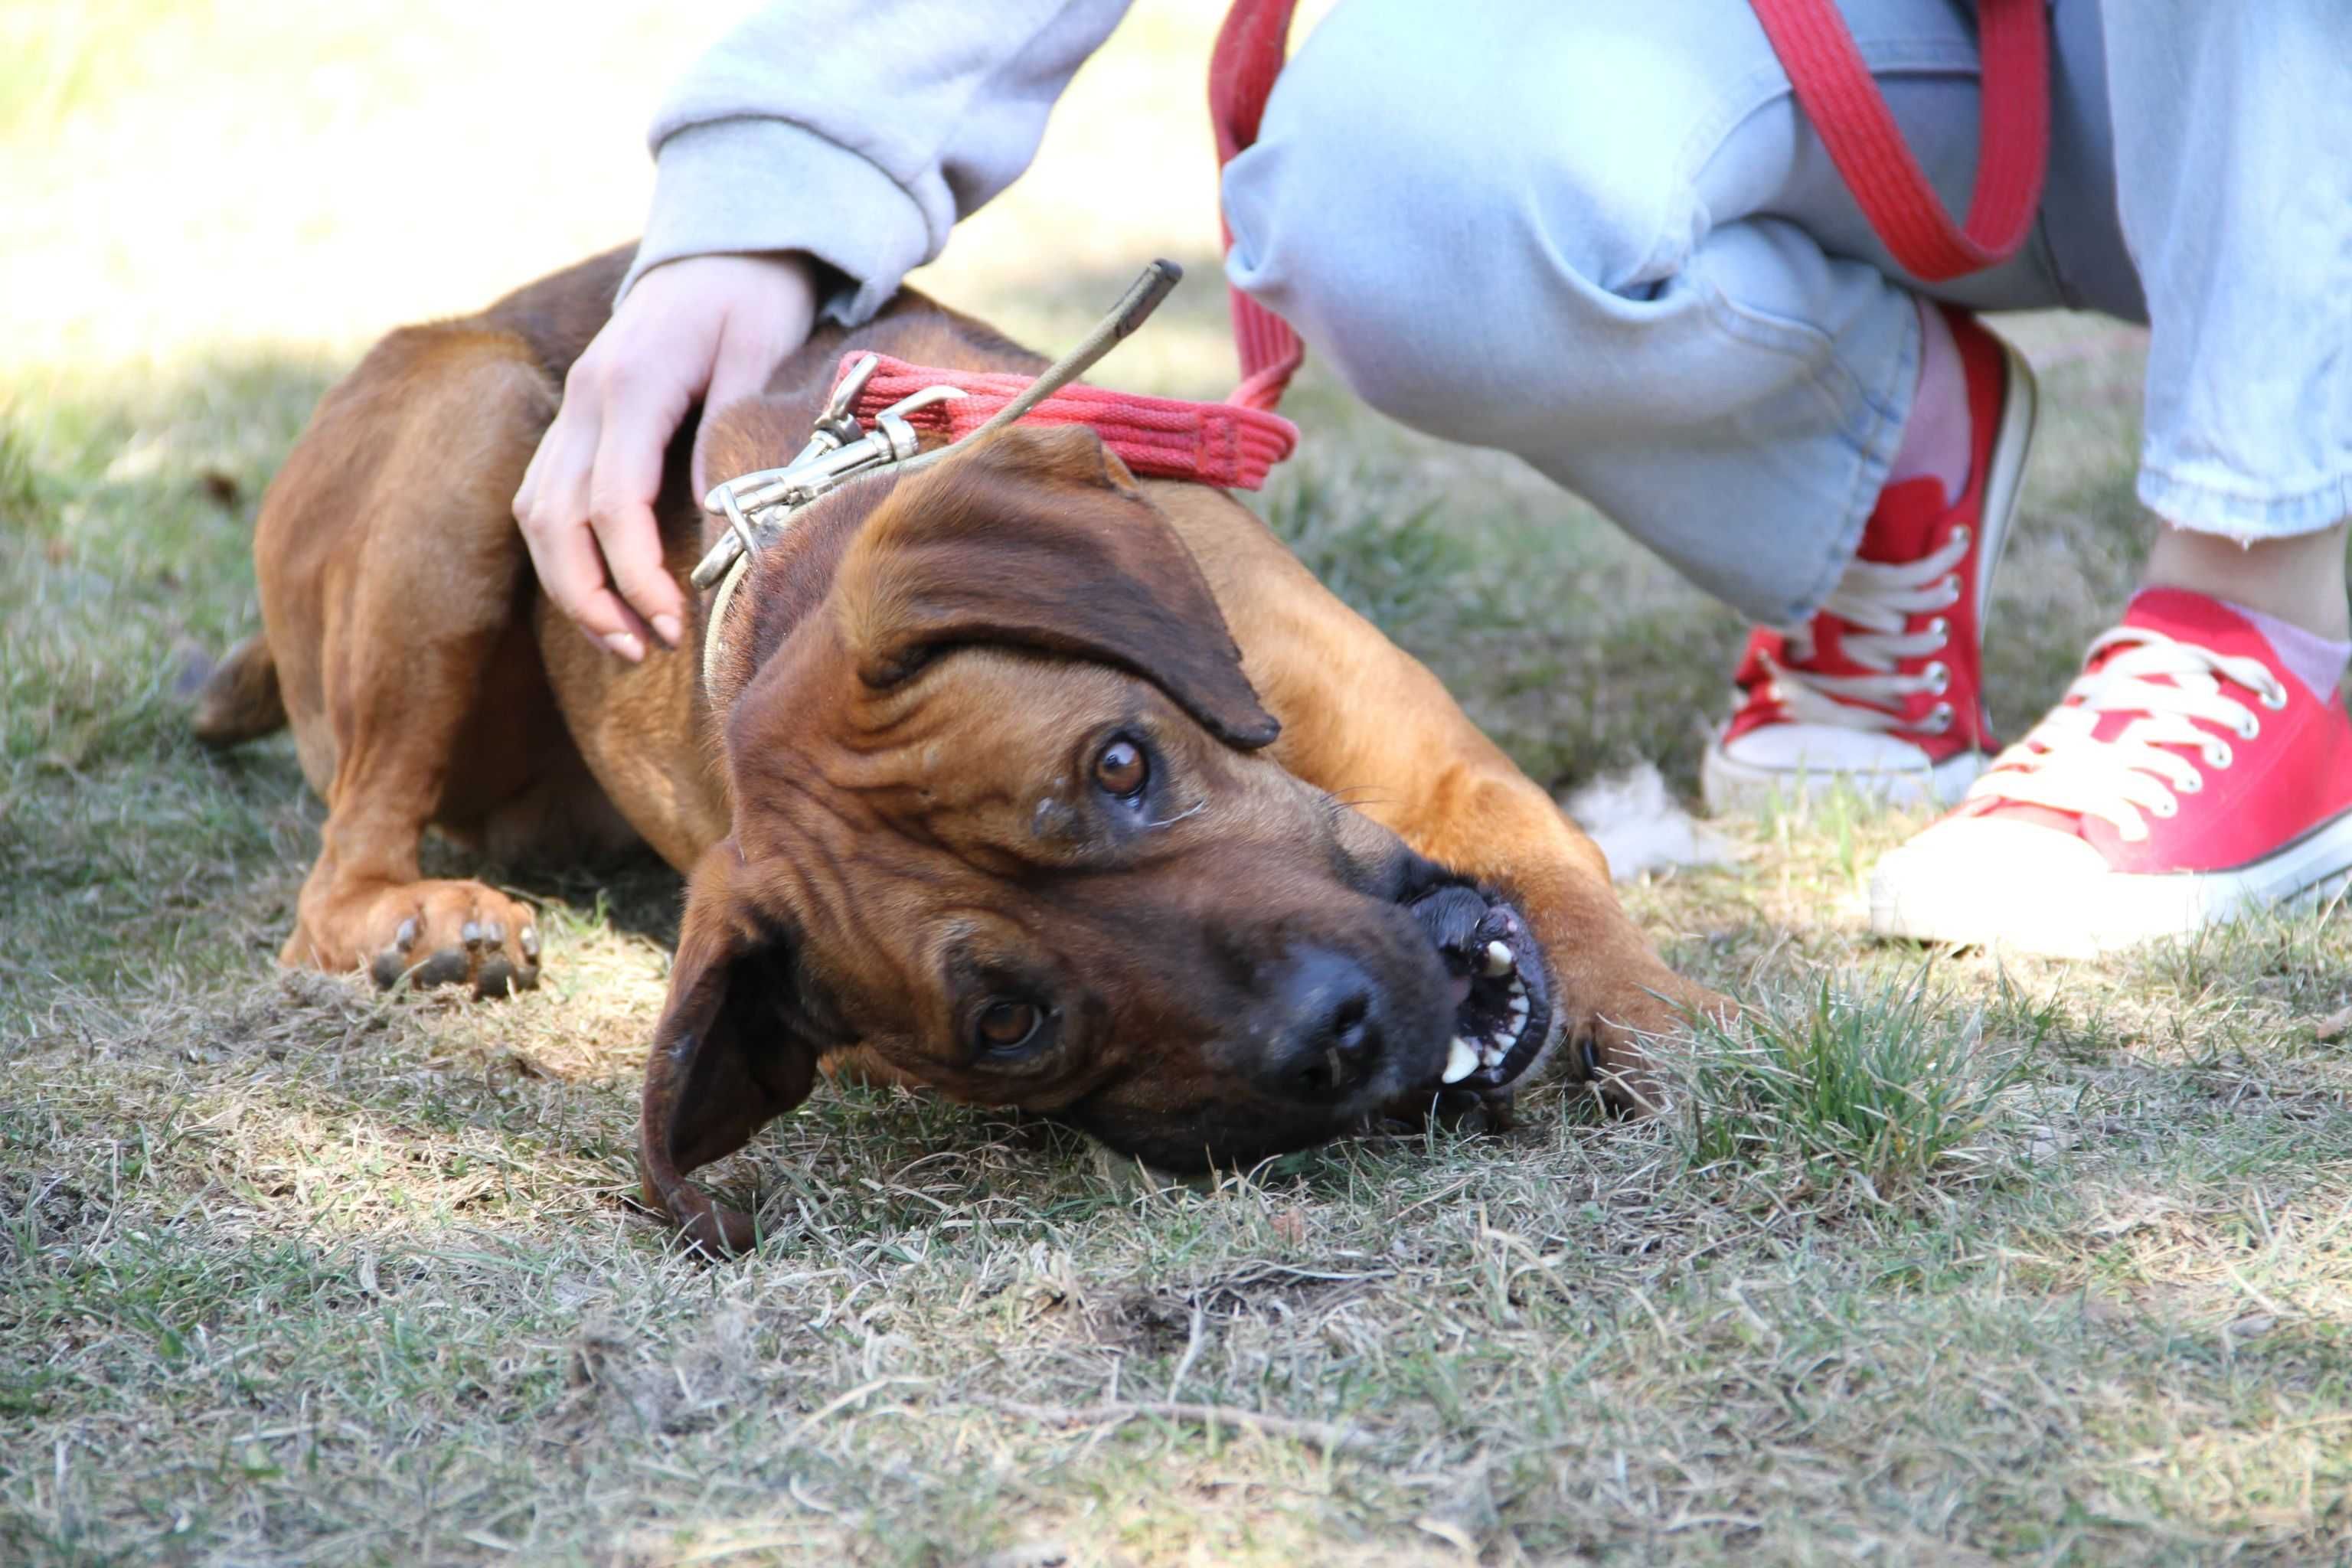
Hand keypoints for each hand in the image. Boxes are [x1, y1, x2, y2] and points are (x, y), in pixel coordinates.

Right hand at [512, 252, 818, 659]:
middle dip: (591, 597)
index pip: (610, 500)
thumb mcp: (762, 350)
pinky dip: (565, 556)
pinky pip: (542, 499)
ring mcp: (571, 410)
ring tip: (627, 643)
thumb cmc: (754, 297)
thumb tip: (715, 520)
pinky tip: (606, 599)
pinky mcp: (574, 424)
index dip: (634, 573)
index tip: (672, 623)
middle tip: (645, 651)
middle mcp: (584, 398)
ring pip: (535, 514)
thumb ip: (732, 430)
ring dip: (571, 588)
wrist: (722, 246)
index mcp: (630, 382)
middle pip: (553, 519)